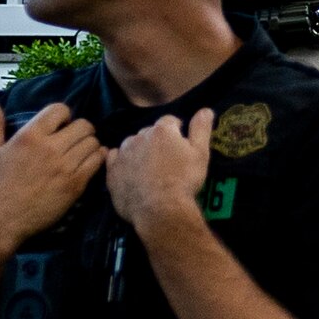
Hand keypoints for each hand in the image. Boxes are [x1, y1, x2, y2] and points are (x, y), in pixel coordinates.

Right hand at [0, 96, 108, 247]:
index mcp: (28, 136)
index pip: (60, 109)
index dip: (63, 116)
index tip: (59, 127)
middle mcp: (49, 148)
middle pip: (84, 125)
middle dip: (80, 130)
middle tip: (73, 141)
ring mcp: (65, 167)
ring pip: (94, 142)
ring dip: (90, 145)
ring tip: (80, 153)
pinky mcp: (76, 184)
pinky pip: (98, 161)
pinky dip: (98, 159)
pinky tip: (88, 164)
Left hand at [108, 105, 216, 230]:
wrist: (159, 209)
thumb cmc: (184, 180)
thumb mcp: (200, 154)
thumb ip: (201, 129)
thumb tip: (205, 109)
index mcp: (162, 130)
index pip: (170, 121)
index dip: (177, 131)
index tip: (182, 145)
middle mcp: (139, 136)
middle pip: (149, 132)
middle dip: (157, 141)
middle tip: (168, 160)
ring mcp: (123, 153)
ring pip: (132, 145)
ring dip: (140, 151)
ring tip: (150, 169)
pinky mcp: (112, 171)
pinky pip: (115, 159)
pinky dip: (123, 162)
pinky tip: (132, 173)